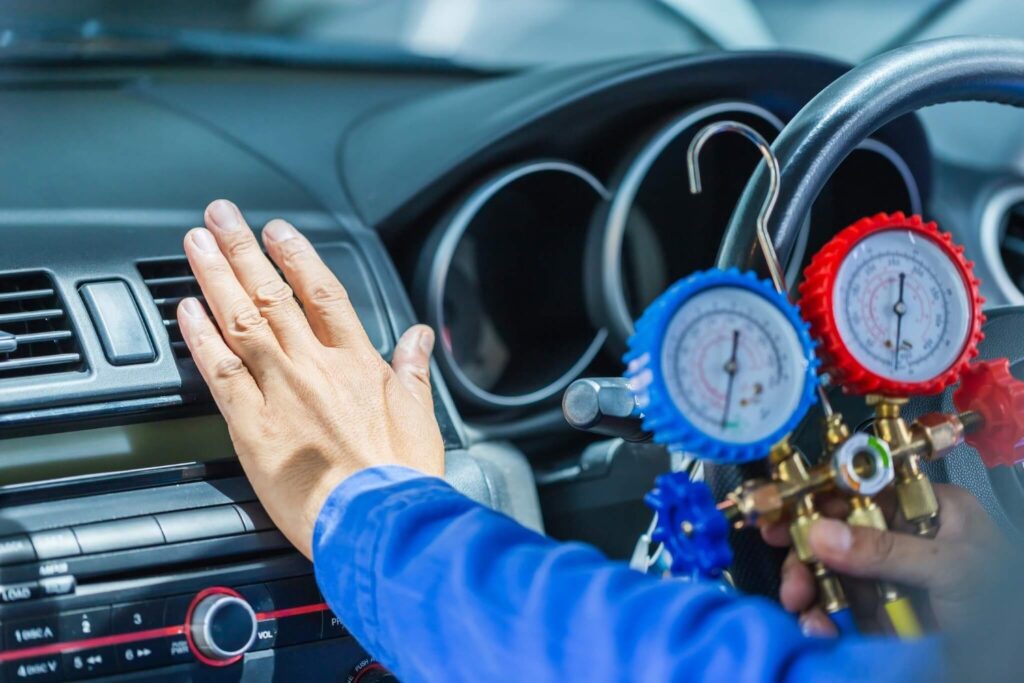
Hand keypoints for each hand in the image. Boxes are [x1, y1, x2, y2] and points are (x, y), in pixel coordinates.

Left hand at [177, 199, 444, 557]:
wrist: (377, 523)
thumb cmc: (399, 477)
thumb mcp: (422, 416)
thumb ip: (413, 369)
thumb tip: (419, 335)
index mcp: (357, 362)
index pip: (323, 294)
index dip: (298, 257)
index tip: (279, 232)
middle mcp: (314, 367)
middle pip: (272, 295)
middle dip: (243, 250)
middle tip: (220, 217)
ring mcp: (280, 392)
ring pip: (241, 321)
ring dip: (215, 278)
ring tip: (195, 245)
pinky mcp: (252, 427)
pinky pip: (220, 371)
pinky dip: (200, 337)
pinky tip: (185, 310)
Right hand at [762, 484, 1000, 634]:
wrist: (1018, 668)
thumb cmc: (1007, 606)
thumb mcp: (952, 569)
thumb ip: (886, 550)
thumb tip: (822, 533)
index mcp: (931, 511)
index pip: (865, 492)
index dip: (821, 499)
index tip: (783, 512)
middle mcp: (905, 540)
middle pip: (837, 533)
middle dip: (807, 552)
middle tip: (790, 571)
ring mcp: (891, 580)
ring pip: (831, 572)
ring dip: (808, 587)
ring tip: (800, 605)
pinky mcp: (881, 618)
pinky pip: (838, 610)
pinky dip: (821, 619)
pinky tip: (818, 629)